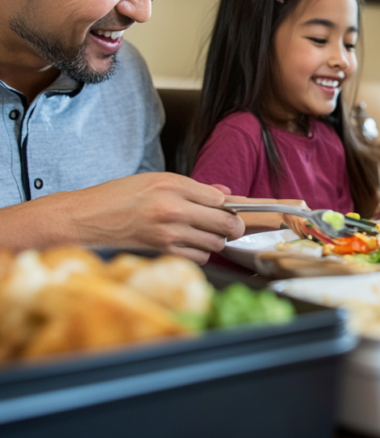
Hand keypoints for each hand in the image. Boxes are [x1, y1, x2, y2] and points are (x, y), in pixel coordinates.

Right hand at [40, 173, 244, 262]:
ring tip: (206, 232)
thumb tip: (225, 194)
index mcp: (173, 188)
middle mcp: (173, 211)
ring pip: (215, 244)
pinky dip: (201, 253)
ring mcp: (168, 235)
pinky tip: (191, 243)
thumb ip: (195, 188)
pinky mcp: (162, 252)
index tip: (234, 207)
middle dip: (234, 226)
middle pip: (226, 225)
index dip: (233, 204)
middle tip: (230, 223)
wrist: (88, 218)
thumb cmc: (121, 195)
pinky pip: (198, 258)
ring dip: (217, 240)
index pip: (221, 200)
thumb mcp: (158, 179)